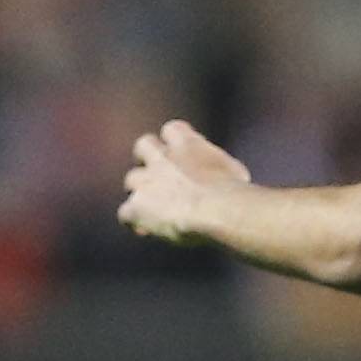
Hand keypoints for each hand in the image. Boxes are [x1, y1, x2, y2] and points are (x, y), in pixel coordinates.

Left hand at [119, 120, 250, 245]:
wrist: (216, 210)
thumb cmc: (234, 193)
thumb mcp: (233, 171)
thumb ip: (218, 169)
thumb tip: (226, 177)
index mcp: (187, 144)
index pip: (173, 130)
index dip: (175, 143)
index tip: (183, 155)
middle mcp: (162, 157)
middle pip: (144, 145)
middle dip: (147, 158)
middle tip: (159, 176)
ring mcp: (146, 181)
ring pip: (131, 179)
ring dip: (141, 192)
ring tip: (154, 210)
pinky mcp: (137, 207)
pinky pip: (125, 212)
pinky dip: (134, 220)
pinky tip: (145, 230)